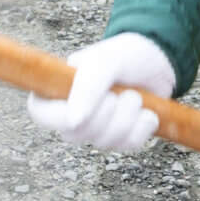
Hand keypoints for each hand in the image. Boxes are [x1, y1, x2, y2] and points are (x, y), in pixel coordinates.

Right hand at [27, 32, 173, 151]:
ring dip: (126, 118)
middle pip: (73, 134)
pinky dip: (142, 128)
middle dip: (103, 116)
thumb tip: (73, 121)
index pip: (41, 113)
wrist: (158, 60)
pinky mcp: (120, 138)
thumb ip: (86, 88)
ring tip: (136, 96)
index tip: (82, 111)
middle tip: (118, 93)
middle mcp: (72, 112)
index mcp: (58, 88)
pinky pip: (127, 145)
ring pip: (103, 142)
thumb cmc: (125, 55)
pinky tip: (147, 112)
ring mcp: (96, 128)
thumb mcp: (104, 62)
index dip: (58, 118)